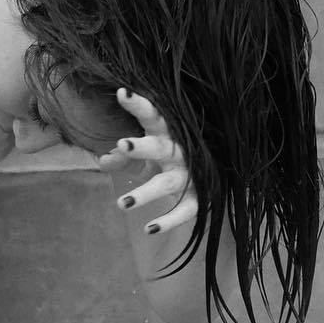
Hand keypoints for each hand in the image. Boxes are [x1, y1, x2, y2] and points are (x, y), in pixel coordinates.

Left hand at [98, 88, 196, 240]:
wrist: (220, 179)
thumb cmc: (175, 161)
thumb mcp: (149, 157)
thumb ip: (125, 159)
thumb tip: (102, 160)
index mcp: (168, 135)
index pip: (152, 116)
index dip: (138, 105)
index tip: (121, 93)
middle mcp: (181, 152)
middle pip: (160, 147)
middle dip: (142, 146)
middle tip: (121, 144)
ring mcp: (191, 176)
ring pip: (167, 183)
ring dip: (145, 193)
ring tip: (120, 204)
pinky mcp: (199, 200)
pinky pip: (184, 211)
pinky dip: (168, 221)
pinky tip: (148, 229)